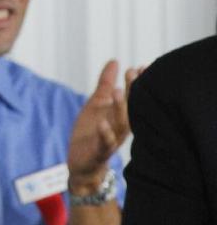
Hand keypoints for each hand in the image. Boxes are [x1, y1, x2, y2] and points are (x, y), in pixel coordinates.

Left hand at [67, 61, 141, 188]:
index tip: (142, 66)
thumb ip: (105, 84)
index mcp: (121, 114)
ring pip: (120, 124)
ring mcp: (112, 139)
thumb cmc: (91, 132)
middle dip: (133, 90)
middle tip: (133, 72)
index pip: (132, 97)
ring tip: (119, 91)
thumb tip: (114, 61)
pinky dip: (105, 132)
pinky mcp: (100, 151)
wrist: (82, 163)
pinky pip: (105, 142)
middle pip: (130, 107)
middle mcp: (121, 126)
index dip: (137, 83)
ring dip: (120, 108)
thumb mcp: (96, 104)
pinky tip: (102, 122)